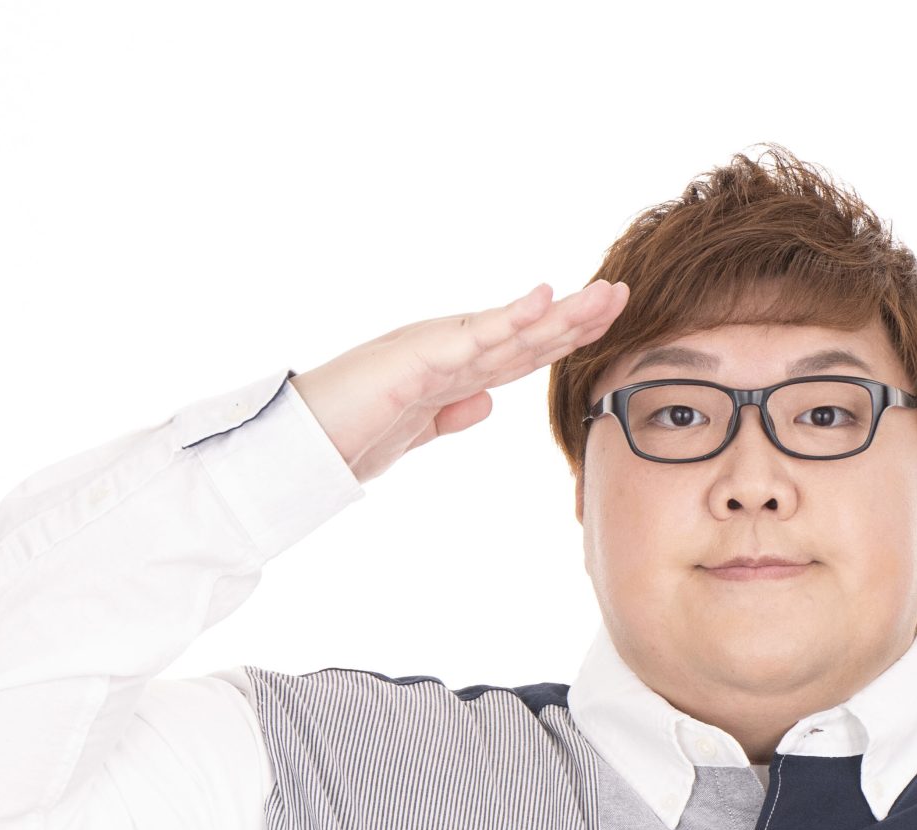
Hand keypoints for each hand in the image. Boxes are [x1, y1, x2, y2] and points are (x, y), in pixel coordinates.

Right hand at [288, 279, 630, 482]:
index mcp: (449, 370)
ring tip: (601, 296)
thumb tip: (489, 402)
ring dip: (557, 313)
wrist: (293, 450)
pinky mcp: (411, 360)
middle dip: (575, 316)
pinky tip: (543, 299)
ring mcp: (429, 350)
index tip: (610, 322)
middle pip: (523, 333)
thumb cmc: (344, 436)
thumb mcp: (413, 431)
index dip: (565, 336)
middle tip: (622, 294)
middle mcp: (444, 350)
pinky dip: (508, 317)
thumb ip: (448, 414)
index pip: (519, 351)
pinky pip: (469, 337)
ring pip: (507, 329)